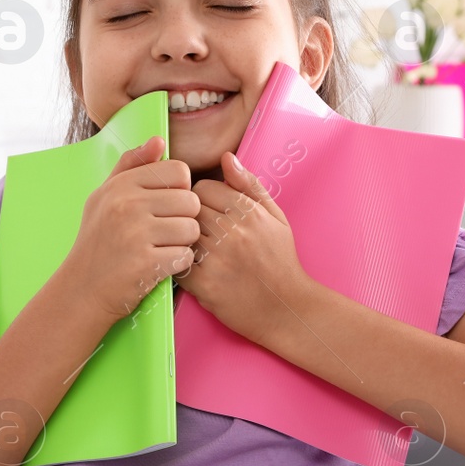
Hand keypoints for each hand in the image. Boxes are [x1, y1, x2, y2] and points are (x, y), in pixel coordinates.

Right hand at [60, 136, 200, 322]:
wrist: (81, 289)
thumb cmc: (97, 241)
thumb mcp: (104, 197)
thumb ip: (131, 166)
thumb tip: (159, 141)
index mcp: (122, 186)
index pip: (179, 171)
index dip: (180, 189)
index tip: (165, 206)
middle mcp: (128, 205)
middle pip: (191, 200)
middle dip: (184, 218)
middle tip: (164, 232)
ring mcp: (137, 235)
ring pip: (192, 229)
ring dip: (183, 242)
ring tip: (161, 248)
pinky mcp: (147, 263)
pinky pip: (186, 256)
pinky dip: (178, 264)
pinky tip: (159, 265)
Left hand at [174, 150, 311, 346]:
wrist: (287, 308)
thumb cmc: (281, 261)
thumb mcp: (276, 217)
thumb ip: (250, 186)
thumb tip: (227, 157)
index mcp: (249, 212)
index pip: (203, 188)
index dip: (203, 198)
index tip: (209, 211)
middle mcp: (232, 232)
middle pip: (189, 208)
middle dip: (191, 217)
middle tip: (201, 230)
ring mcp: (216, 258)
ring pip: (180, 232)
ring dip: (184, 238)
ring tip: (197, 248)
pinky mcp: (204, 284)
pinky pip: (177, 261)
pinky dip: (179, 262)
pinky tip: (193, 266)